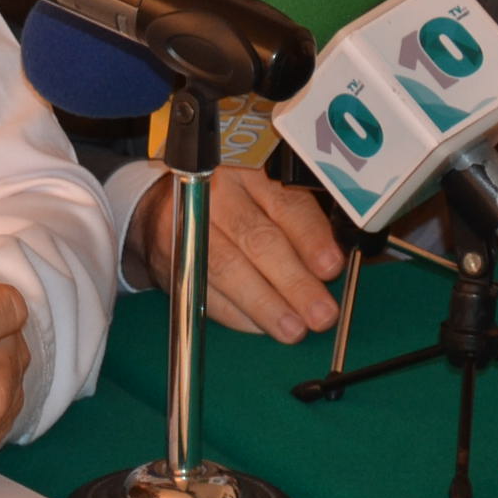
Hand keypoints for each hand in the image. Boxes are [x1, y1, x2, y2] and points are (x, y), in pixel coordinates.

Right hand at [129, 166, 340, 342]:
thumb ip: (298, 219)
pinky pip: (206, 289)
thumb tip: (330, 268)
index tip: (331, 267)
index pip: (285, 204)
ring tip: (293, 329)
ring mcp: (187, 224)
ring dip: (265, 305)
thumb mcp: (266, 190)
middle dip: (294, 282)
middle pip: (257, 239)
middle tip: (321, 313)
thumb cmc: (234, 201)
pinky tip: (260, 326)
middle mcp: (215, 191)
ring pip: (229, 268)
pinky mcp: (173, 254)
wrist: (167, 204)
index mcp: (249, 168)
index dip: (310, 237)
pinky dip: (236, 313)